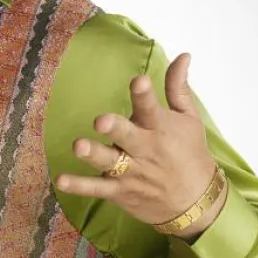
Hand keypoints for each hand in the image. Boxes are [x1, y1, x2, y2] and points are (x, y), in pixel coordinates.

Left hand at [55, 53, 220, 232]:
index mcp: (160, 128)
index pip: (151, 108)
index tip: (138, 81)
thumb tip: (183, 55)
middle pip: (127, 136)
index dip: (144, 95)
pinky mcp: (120, 191)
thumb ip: (177, 87)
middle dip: (115, 128)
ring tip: (78, 146)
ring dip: (93, 154)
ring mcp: (132, 172)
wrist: (196, 203)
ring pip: (109, 162)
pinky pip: (97, 188)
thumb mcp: (189, 119)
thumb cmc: (190, 154)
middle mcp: (145, 149)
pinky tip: (61, 180)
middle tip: (101, 120)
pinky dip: (79, 186)